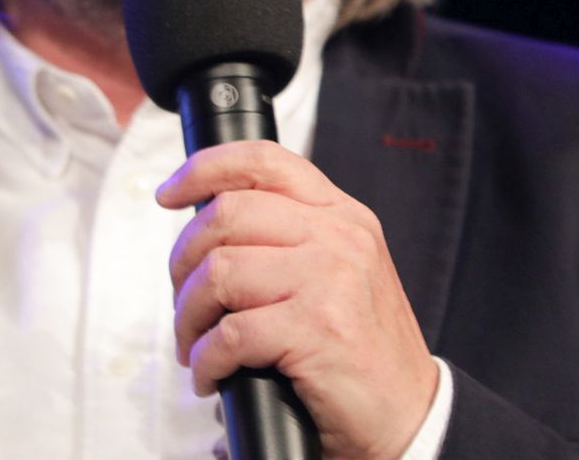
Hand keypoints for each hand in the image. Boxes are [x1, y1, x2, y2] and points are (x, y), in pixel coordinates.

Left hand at [157, 141, 437, 459]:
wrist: (410, 417)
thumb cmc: (359, 348)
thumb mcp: (336, 271)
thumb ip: (286, 236)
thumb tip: (203, 223)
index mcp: (341, 215)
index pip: (263, 161)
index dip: (204, 170)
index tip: (168, 194)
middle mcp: (339, 237)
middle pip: (225, 215)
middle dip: (182, 262)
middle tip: (183, 303)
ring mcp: (331, 280)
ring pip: (218, 273)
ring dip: (188, 317)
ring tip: (192, 345)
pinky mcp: (318, 330)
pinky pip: (229, 333)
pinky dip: (205, 359)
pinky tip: (209, 375)